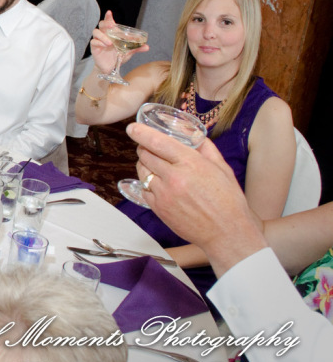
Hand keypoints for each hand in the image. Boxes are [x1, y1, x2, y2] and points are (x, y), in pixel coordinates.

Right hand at [88, 11, 147, 73]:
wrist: (111, 68)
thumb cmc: (117, 56)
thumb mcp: (128, 52)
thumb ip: (136, 48)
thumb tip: (147, 46)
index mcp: (111, 33)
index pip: (109, 22)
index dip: (108, 17)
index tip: (109, 12)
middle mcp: (104, 35)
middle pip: (101, 24)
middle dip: (106, 23)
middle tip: (112, 26)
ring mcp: (98, 41)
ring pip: (96, 32)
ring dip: (103, 36)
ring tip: (110, 43)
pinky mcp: (94, 48)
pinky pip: (94, 42)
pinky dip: (100, 43)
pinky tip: (105, 46)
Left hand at [127, 122, 264, 262]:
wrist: (227, 233)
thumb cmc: (228, 201)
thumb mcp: (222, 169)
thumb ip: (206, 149)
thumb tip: (195, 136)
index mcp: (190, 164)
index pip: (157, 142)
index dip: (141, 132)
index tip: (133, 128)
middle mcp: (174, 177)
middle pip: (145, 155)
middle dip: (144, 148)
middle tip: (149, 147)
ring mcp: (164, 194)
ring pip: (142, 171)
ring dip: (144, 164)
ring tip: (155, 165)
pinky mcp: (158, 208)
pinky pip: (143, 189)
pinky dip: (147, 183)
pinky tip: (158, 183)